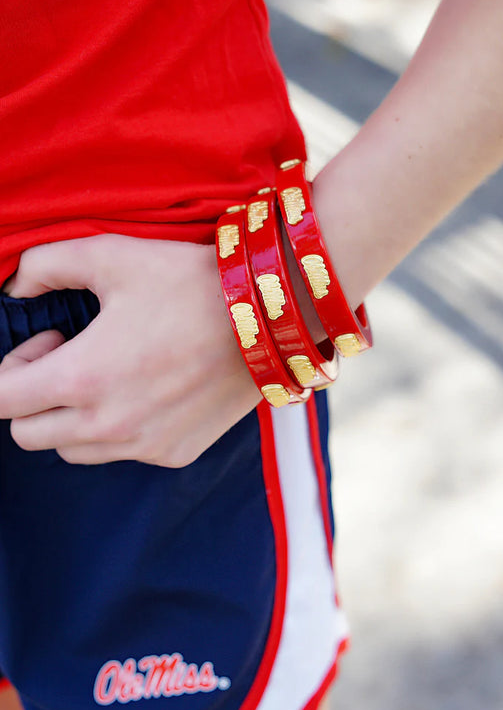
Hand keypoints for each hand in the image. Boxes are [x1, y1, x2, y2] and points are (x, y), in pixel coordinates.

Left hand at [0, 234, 259, 465]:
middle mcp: (107, 424)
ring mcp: (143, 446)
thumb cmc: (190, 282)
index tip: (45, 342)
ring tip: (107, 376)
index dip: (9, 370)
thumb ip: (44, 265)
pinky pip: (122, 454)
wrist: (270, 317)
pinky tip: (146, 391)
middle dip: (32, 398)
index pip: (0, 401)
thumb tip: (13, 289)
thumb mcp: (112, 255)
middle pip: (28, 435)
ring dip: (70, 419)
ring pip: (71, 451)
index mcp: (82, 377)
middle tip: (69, 359)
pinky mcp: (174, 454)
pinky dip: (117, 430)